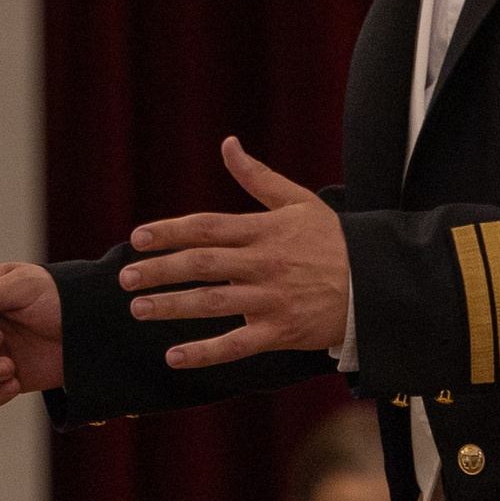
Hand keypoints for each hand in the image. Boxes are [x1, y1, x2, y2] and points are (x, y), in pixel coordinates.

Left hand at [121, 136, 349, 366]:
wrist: (373, 283)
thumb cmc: (333, 240)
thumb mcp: (297, 201)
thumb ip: (257, 176)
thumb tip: (227, 143)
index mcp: (263, 231)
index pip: (206, 228)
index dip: (169, 232)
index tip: (138, 238)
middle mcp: (262, 264)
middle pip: (200, 265)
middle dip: (159, 271)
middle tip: (125, 278)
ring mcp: (270, 299)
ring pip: (212, 303)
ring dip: (171, 306)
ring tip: (138, 309)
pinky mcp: (280, 332)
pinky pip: (236, 345)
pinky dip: (205, 353)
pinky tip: (174, 356)